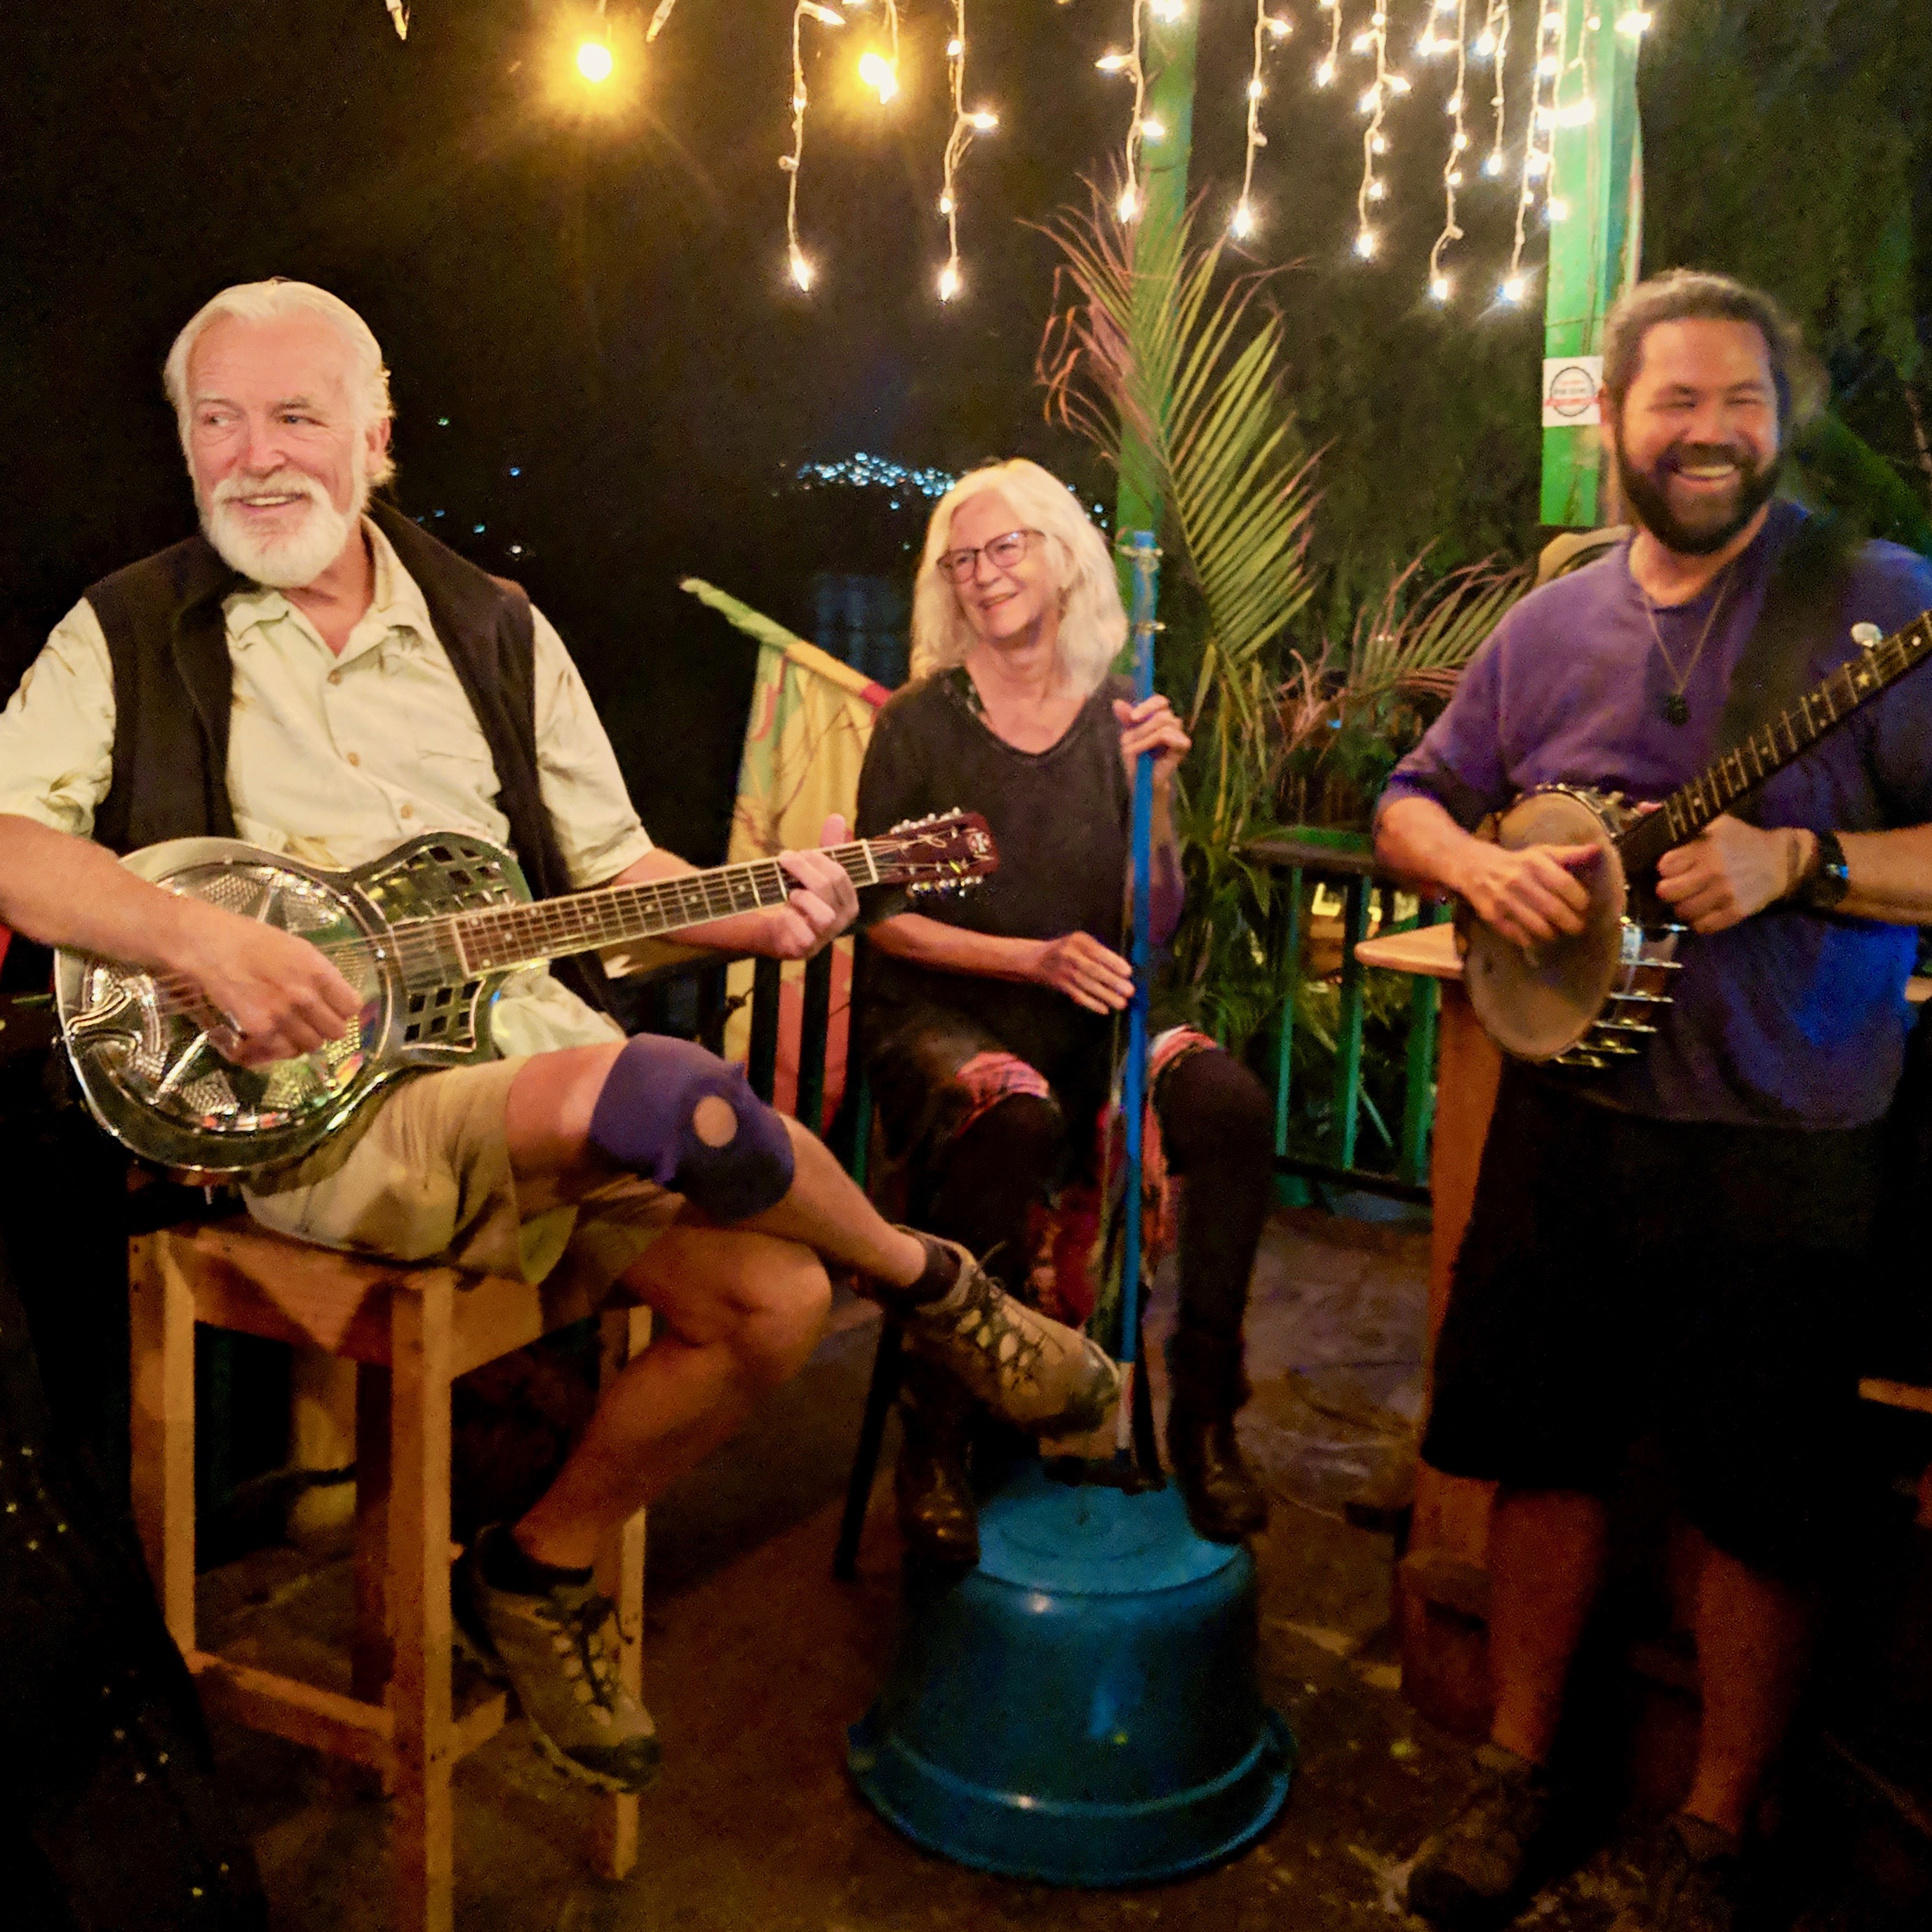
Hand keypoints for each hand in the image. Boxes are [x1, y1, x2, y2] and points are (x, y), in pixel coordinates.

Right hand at [172, 901, 366, 1067]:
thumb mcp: (299, 949)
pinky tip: (272, 1033)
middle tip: (311, 1020)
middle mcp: (305, 996)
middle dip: (325, 1027)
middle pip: (335, 1031)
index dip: (342, 1009)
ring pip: (311, 1045)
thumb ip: (320, 975)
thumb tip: (336, 997)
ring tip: (290, 1027)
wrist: (211, 946)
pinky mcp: (259, 1029)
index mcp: (319, 972)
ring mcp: (282, 1015)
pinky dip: (280, 1046)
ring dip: (303, 1038)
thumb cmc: (254, 941)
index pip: (351, 1007)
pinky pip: (284, 1051)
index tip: (333, 1008)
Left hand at [765, 813, 860, 958]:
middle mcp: (842, 920)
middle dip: (802, 869)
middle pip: (826, 887)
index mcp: (849, 900)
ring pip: (822, 913)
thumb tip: (837, 817)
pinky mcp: (807, 949)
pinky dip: (789, 919)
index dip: (816, 860)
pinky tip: (784, 914)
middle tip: (783, 859)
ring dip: (800, 897)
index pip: (839, 874)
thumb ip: (827, 847)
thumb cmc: (800, 897)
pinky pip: (803, 933)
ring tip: (790, 894)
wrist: (777, 930)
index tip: (797, 853)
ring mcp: (826, 936)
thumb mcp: (813, 871)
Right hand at [1031, 930, 1134, 1013]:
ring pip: (1087, 986)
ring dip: (1106, 996)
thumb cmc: (1068, 949)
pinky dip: (1092, 1004)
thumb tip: (1122, 970)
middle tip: (1130, 991)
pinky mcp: (1061, 986)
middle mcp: (1070, 955)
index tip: (1128, 972)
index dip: (1113, 962)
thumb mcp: (1081, 942)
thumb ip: (1098, 951)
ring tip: (1122, 1003)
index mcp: (1078, 941)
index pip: (1098, 952)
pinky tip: (1105, 1009)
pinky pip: (1078, 996)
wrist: (1037, 959)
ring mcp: (1064, 972)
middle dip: (1113, 981)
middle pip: (1093, 970)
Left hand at [1113, 695, 1190, 793]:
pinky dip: (1151, 743)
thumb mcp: (1128, 735)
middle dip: (1143, 729)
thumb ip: (1126, 719)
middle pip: (1161, 713)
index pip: (1159, 701)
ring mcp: (1179, 733)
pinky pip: (1168, 735)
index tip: (1133, 717)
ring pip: (1163, 724)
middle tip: (1132, 742)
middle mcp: (1171, 722)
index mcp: (1159, 716)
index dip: (1147, 706)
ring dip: (1145, 738)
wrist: (1142, 780)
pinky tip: (1147, 753)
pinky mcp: (1183, 745)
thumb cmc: (1137, 757)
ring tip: (1138, 750)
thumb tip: (1117, 702)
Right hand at [1457, 840, 1600, 948]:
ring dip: (1553, 933)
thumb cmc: (1516, 861)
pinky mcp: (1492, 916)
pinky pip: (1519, 936)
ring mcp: (1504, 900)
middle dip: (1571, 923)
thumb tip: (1596, 850)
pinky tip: (1536, 935)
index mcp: (1534, 863)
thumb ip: (1569, 854)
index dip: (1580, 900)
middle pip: (1554, 910)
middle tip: (1577, 927)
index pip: (1565, 884)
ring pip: (1538, 927)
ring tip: (1557, 932)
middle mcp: (1519, 880)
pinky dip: (1532, 940)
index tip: (1583, 906)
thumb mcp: (1541, 853)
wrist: (1472, 866)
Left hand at [1654, 814, 1808, 933]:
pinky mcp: (1736, 912)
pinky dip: (1699, 921)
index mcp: (1705, 847)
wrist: (1781, 862)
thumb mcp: (1714, 822)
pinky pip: (1703, 927)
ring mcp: (1725, 894)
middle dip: (1667, 889)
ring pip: (1683, 912)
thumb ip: (1677, 818)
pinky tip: (1703, 910)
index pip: (1665, 866)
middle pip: (1667, 892)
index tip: (1670, 867)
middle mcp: (1713, 871)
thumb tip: (1642, 807)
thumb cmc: (1741, 840)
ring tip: (1689, 898)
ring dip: (1681, 907)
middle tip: (1675, 886)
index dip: (1664, 868)